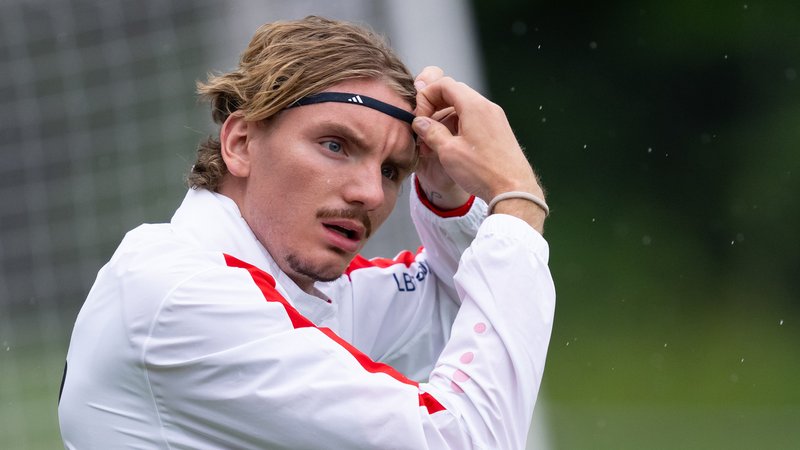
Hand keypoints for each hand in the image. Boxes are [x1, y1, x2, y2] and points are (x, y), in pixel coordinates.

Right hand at [413, 73, 546, 230]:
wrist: (514, 190)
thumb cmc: (483, 171)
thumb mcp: (448, 151)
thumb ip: (431, 132)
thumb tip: (420, 123)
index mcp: (474, 106)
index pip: (444, 85)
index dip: (426, 97)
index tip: (420, 117)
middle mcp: (487, 107)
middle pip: (454, 94)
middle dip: (434, 109)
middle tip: (423, 130)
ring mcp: (495, 118)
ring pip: (463, 109)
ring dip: (445, 122)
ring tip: (433, 145)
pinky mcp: (499, 131)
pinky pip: (474, 120)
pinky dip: (459, 128)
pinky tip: (450, 148)